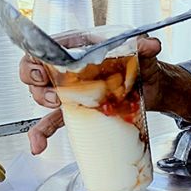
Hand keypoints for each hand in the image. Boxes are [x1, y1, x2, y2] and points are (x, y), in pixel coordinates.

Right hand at [19, 37, 165, 154]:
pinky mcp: (76, 110)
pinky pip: (51, 121)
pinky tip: (38, 146)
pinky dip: (41, 134)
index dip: (36, 58)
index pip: (47, 47)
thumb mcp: (143, 53)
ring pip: (41, 93)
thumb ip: (145, 46)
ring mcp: (71, 89)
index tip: (42, 70)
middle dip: (35, 82)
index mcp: (80, 48)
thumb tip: (150, 44)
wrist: (154, 88)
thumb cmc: (143, 65)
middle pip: (35, 70)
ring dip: (42, 100)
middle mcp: (70, 68)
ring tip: (59, 105)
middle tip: (54, 91)